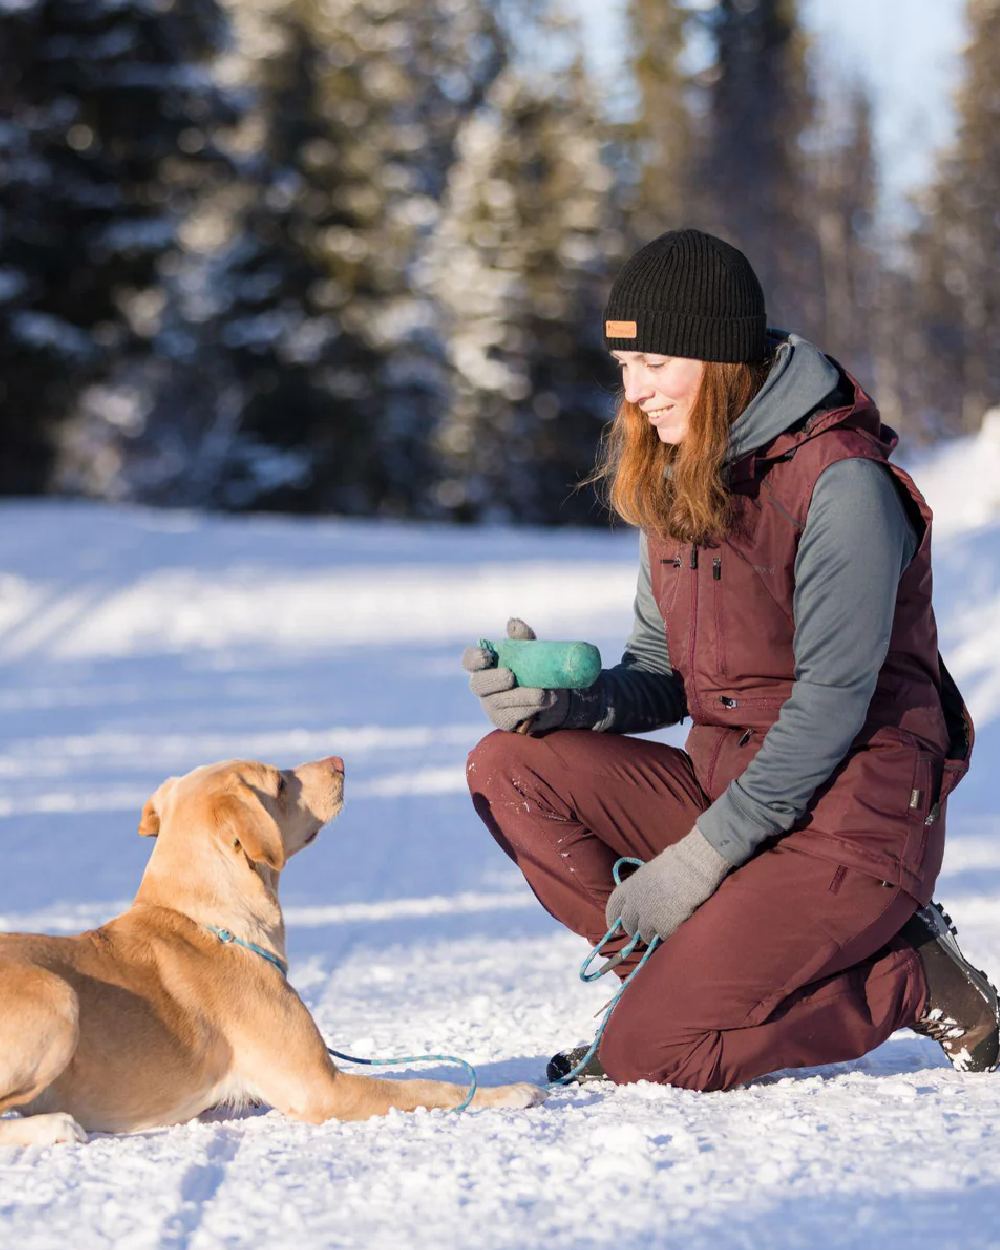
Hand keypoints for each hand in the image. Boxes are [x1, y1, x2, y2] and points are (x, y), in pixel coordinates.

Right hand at [462, 618, 569, 734]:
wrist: (553, 694)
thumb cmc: (532, 667)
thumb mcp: (529, 650)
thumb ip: (521, 637)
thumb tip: (514, 623)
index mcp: (484, 666)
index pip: (469, 661)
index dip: (474, 659)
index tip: (487, 655)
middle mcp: (483, 686)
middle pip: (479, 684)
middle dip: (494, 680)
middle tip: (511, 676)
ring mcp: (491, 706)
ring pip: (500, 702)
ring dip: (522, 696)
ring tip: (544, 692)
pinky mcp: (504, 721)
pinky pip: (513, 716)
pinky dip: (530, 708)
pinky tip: (546, 702)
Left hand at [604, 826, 730, 943]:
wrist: (693, 867)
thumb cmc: (676, 864)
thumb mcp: (649, 873)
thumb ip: (640, 889)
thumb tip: (637, 904)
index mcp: (629, 887)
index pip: (614, 908)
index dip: (613, 919)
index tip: (617, 928)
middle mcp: (635, 904)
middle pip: (629, 925)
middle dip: (635, 929)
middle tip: (644, 930)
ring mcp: (648, 916)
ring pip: (645, 935)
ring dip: (652, 933)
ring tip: (664, 924)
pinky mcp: (664, 926)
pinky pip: (663, 937)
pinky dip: (668, 934)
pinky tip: (676, 924)